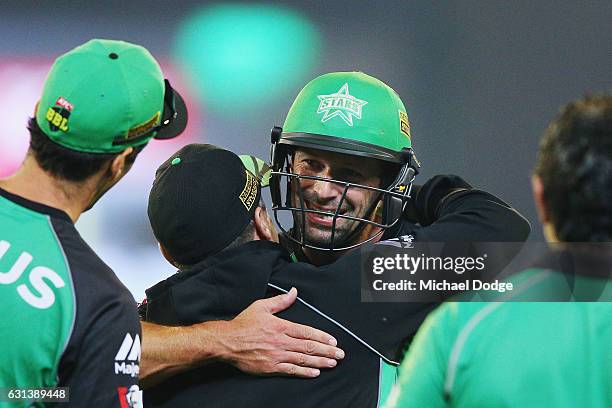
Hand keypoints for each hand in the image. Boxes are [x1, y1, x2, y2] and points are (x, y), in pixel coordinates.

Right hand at [217, 287, 344, 377]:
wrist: (226, 342)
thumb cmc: (243, 324)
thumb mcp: (261, 306)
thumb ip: (280, 301)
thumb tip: (294, 292)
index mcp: (280, 326)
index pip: (306, 332)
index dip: (322, 337)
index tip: (333, 341)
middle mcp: (280, 341)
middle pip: (308, 347)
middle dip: (326, 351)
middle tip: (340, 354)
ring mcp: (276, 356)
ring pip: (302, 359)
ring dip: (320, 362)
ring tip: (332, 363)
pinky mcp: (270, 368)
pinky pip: (290, 370)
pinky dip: (304, 372)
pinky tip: (315, 373)